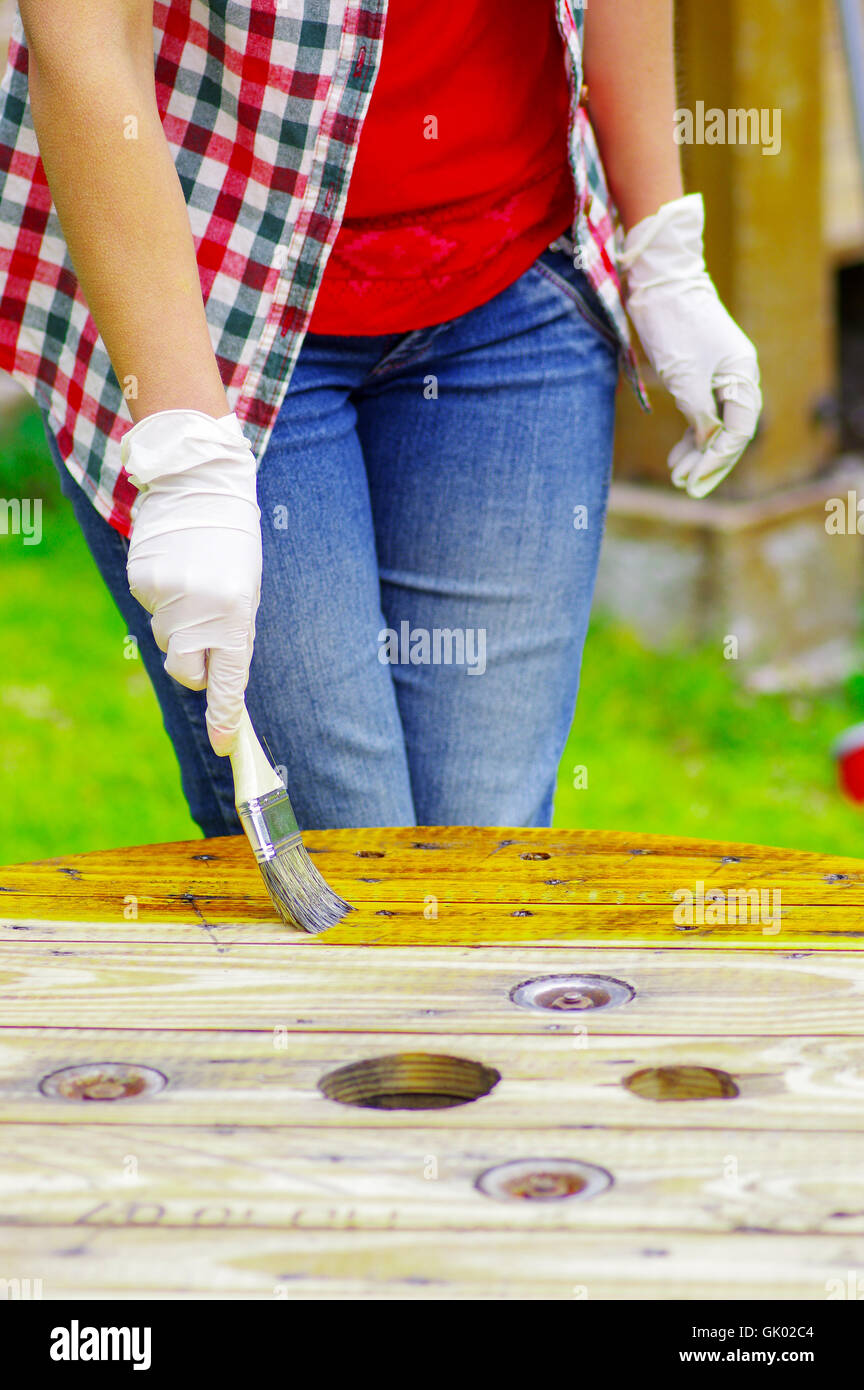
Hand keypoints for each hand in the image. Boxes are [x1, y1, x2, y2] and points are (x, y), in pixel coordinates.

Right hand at [122, 409, 261, 755]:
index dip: (224, 716)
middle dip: (196, 666)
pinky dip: (163, 600)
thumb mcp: (248, 590)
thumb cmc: (234, 543)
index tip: (225, 745)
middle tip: (206, 636)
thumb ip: (233, 636)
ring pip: (166, 640)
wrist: (199, 485)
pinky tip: (175, 571)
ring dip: (180, 626)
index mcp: (234, 613)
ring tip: (194, 584)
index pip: (229, 680)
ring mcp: (164, 597)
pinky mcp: (140, 582)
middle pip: (187, 671)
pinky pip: (151, 610)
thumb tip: (215, 679)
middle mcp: (199, 610)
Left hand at [619, 193, 761, 498]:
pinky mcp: (701, 369)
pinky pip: (703, 410)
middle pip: (731, 431)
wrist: (658, 278)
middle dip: (709, 462)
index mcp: (741, 374)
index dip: (717, 460)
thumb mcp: (683, 376)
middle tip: (687, 488)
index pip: (738, 430)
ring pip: (716, 423)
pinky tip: (678, 452)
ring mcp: (720, 371)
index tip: (693, 481)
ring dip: (698, 451)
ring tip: (677, 475)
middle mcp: (737, 374)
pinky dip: (691, 432)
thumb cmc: (672, 323)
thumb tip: (709, 443)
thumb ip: (699, 413)